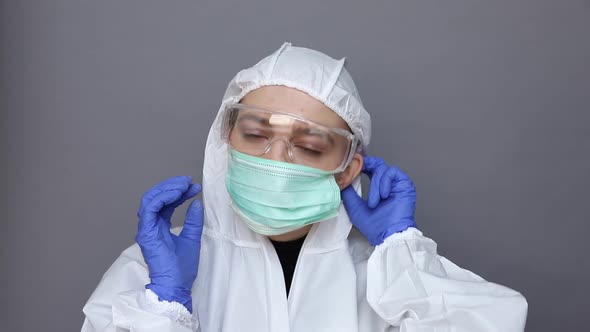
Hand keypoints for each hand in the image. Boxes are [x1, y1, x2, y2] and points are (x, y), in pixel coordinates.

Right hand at [135, 175, 203, 312]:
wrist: (176, 285)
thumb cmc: (182, 267)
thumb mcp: (192, 238)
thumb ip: (193, 220)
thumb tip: (196, 202)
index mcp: (160, 227)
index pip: (165, 203)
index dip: (178, 192)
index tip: (194, 186)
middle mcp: (151, 226)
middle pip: (156, 197)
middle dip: (172, 186)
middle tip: (188, 182)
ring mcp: (146, 229)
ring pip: (150, 199)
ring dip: (167, 189)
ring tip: (184, 185)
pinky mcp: (146, 233)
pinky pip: (150, 209)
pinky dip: (162, 198)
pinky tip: (176, 194)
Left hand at [341, 156, 416, 245]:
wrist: (388, 235)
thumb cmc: (373, 225)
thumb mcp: (354, 206)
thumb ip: (348, 192)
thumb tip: (340, 178)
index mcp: (376, 187)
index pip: (369, 168)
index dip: (360, 163)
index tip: (350, 163)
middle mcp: (387, 183)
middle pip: (376, 163)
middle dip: (365, 165)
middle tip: (357, 168)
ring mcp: (396, 183)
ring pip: (382, 169)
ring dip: (375, 185)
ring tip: (374, 202)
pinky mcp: (405, 184)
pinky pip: (392, 172)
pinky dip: (384, 182)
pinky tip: (383, 195)